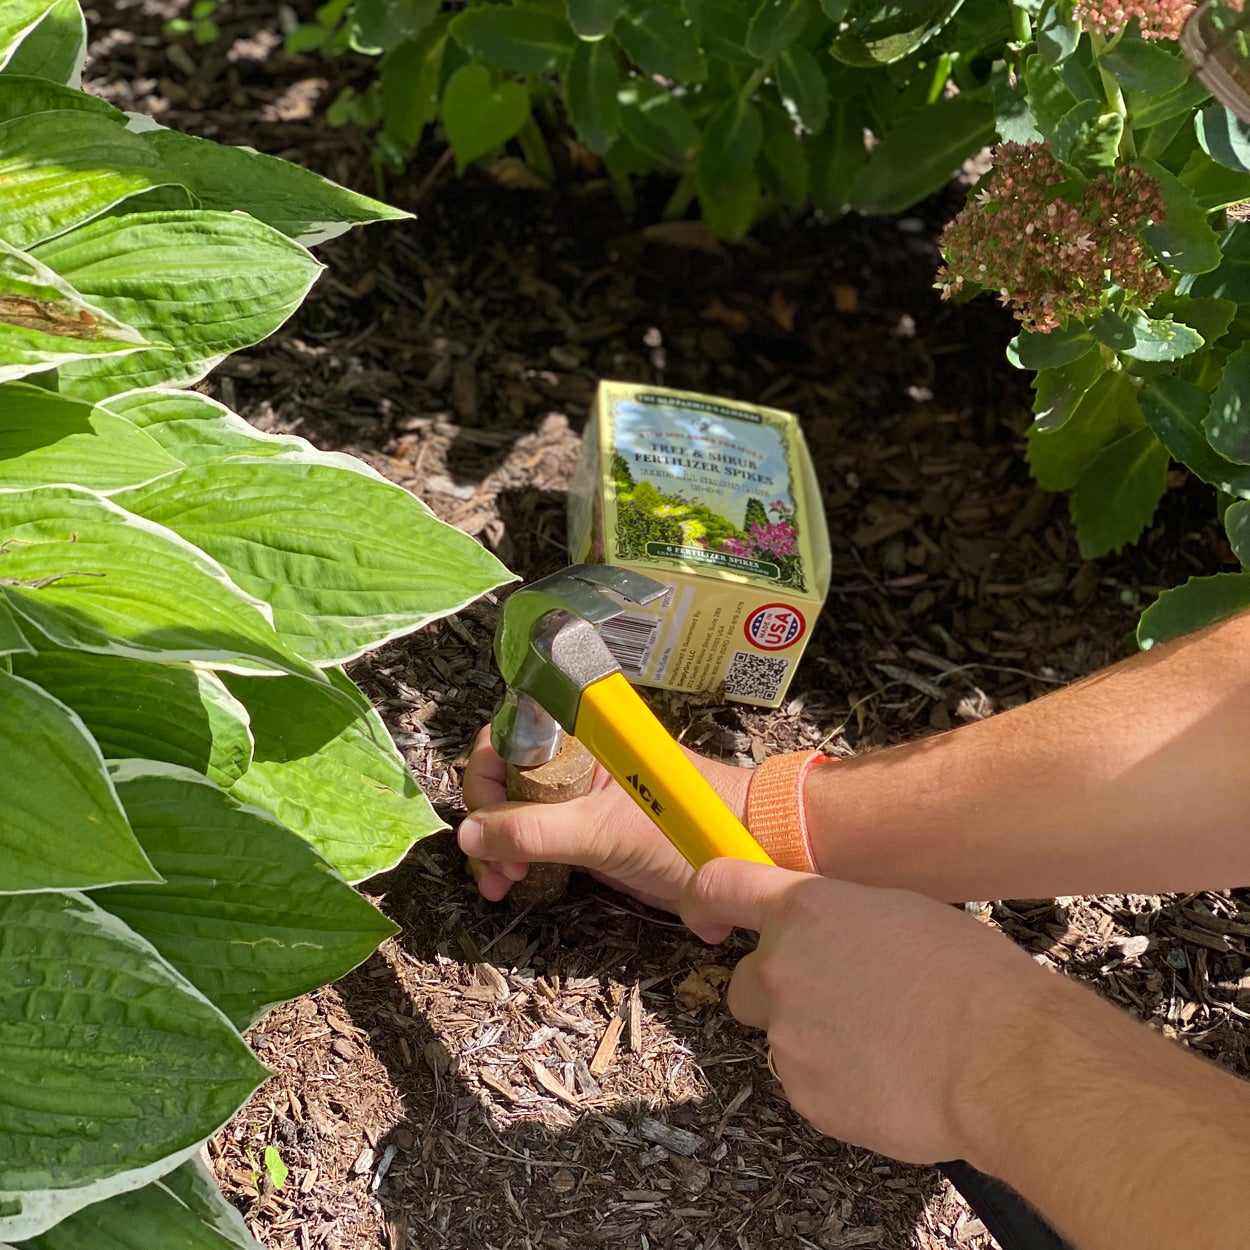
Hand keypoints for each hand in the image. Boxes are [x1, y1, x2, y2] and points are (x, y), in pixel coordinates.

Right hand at [458, 726, 750, 911]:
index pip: (506, 740)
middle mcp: (576, 760)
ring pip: (519, 812)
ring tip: (504, 886)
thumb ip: (534, 831)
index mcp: (580, 738)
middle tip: (493, 872)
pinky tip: (519, 884)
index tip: (483, 830)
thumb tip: (467, 835)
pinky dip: (523, 859)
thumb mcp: (603, 833)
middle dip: (487, 825)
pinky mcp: (592, 831)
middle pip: (505, 780)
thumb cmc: (686, 829)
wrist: (749, 851)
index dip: (485, 782)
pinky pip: (541, 836)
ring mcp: (583, 796)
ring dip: (500, 848)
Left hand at [680, 858, 1043, 1164]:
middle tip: (841, 998)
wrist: (1002, 1059)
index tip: (704, 917)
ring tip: (884, 1041)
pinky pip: (807, 1083)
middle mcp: (780, 969)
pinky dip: (836, 1081)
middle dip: (780, 989)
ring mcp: (787, 1036)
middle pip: (746, 980)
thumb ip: (841, 918)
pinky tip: (888, 1075)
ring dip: (814, 1036)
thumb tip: (833, 935)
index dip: (702, 899)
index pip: (719, 887)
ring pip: (781, 1035)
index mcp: (804, 911)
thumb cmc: (971, 976)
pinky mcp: (804, 1095)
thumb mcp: (901, 913)